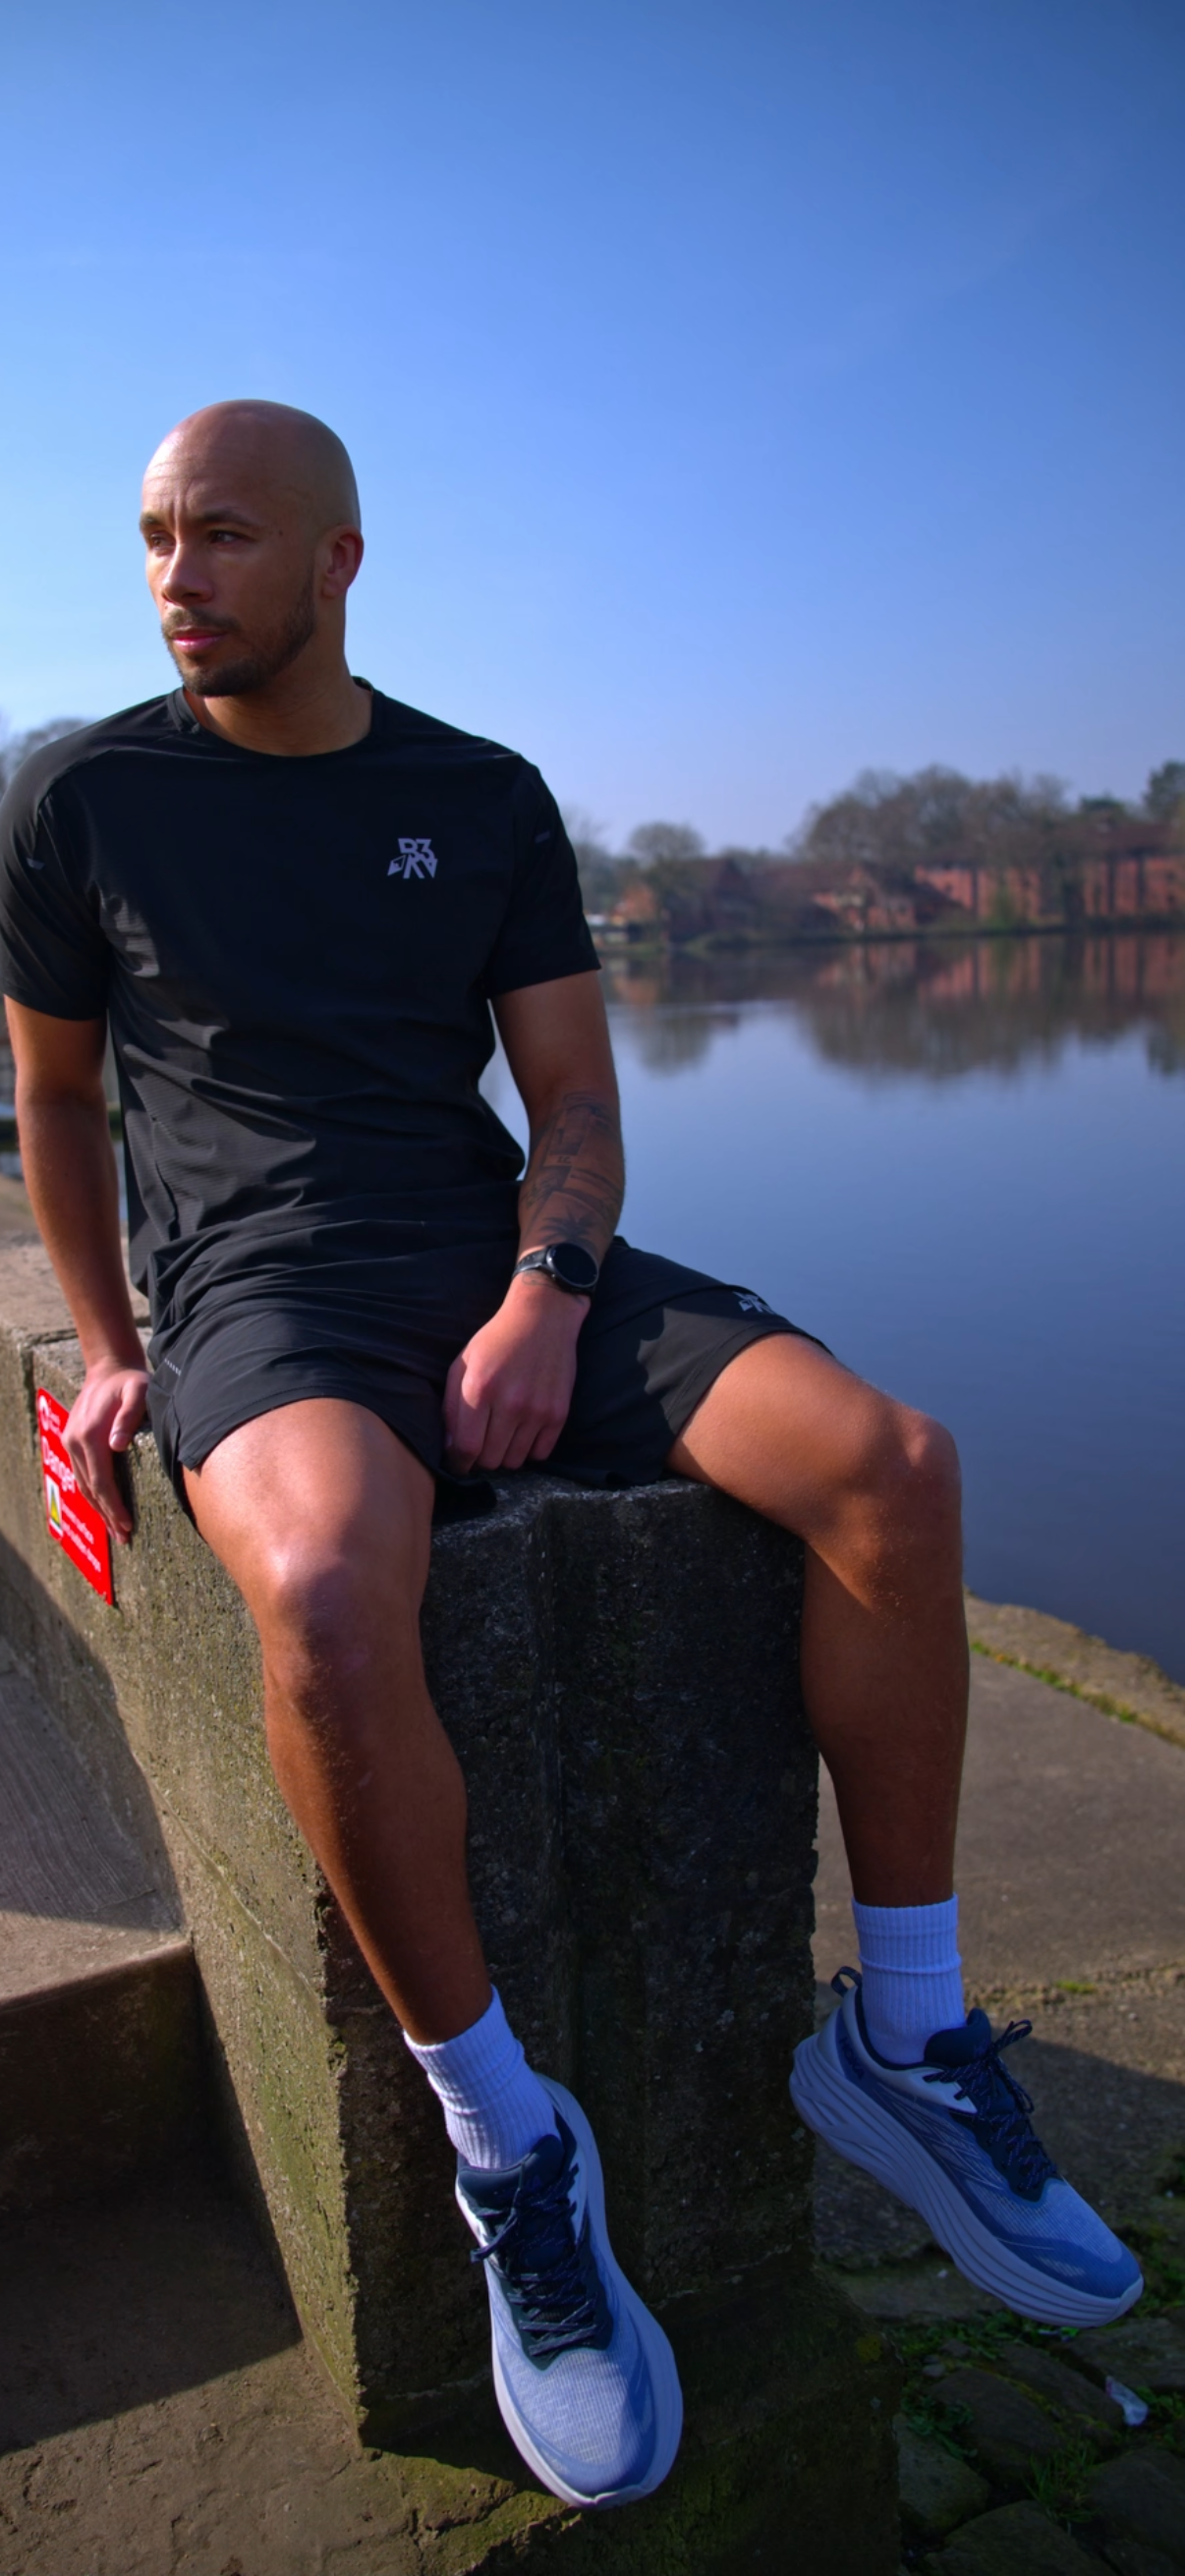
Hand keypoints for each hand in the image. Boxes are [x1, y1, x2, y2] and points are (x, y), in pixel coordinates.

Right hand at [64, 1360, 148, 1544]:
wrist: (109, 1367)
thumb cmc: (130, 1381)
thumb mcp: (138, 1392)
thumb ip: (129, 1417)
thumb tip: (116, 1445)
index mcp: (90, 1435)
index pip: (101, 1482)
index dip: (113, 1506)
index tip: (127, 1525)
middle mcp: (75, 1442)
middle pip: (91, 1489)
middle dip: (107, 1516)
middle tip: (124, 1538)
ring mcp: (71, 1442)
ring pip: (83, 1485)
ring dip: (98, 1509)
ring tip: (116, 1531)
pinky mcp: (73, 1441)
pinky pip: (82, 1474)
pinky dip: (92, 1494)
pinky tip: (104, 1507)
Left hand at [443, 1273, 587, 1474]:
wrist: (542, 1318)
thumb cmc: (496, 1341)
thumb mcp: (462, 1364)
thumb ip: (452, 1406)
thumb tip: (450, 1448)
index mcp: (480, 1389)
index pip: (466, 1447)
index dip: (459, 1463)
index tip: (459, 1463)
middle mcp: (510, 1403)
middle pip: (491, 1460)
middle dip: (480, 1458)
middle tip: (481, 1443)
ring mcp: (537, 1410)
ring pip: (515, 1461)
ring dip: (505, 1454)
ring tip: (502, 1435)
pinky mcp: (558, 1413)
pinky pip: (540, 1454)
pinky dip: (529, 1449)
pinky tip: (523, 1432)